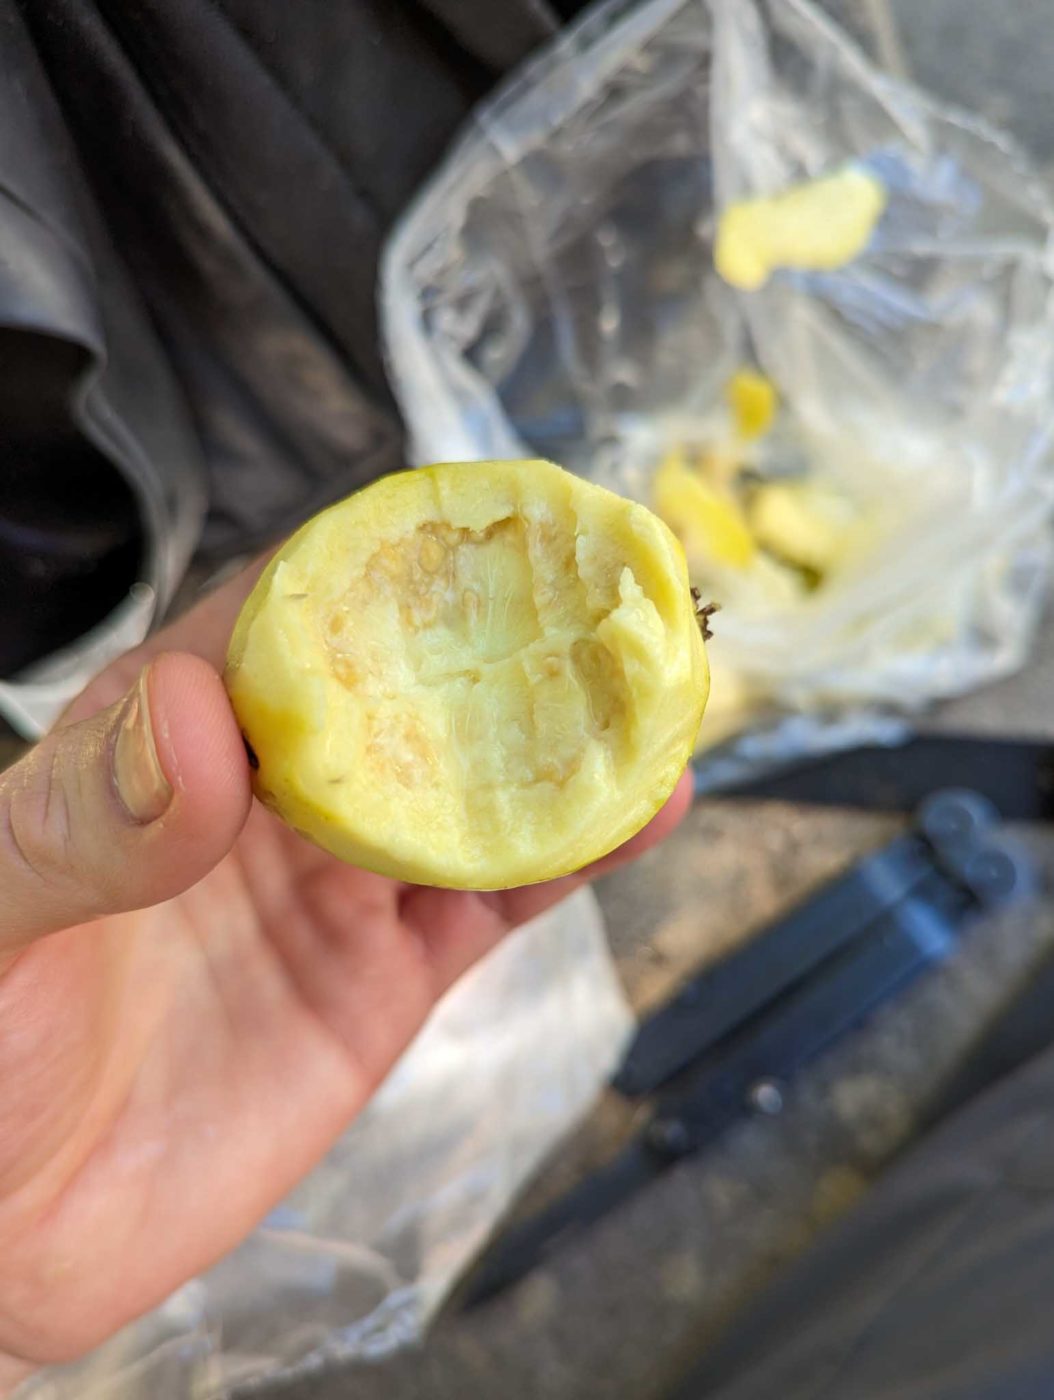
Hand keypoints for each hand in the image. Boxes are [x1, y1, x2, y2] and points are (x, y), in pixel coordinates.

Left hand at [0, 560, 689, 1382]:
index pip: (278, 623)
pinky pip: (497, 902)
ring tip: (650, 688)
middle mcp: (265, 798)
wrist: (13, 1241)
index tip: (467, 532)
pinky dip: (576, 855)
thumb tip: (204, 714)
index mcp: (161, 744)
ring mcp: (335, 885)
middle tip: (596, 591)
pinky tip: (644, 809)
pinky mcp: (386, 977)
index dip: (370, 572)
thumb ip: (84, 819)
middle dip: (497, 640)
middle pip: (399, 692)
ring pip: (470, 788)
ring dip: (561, 740)